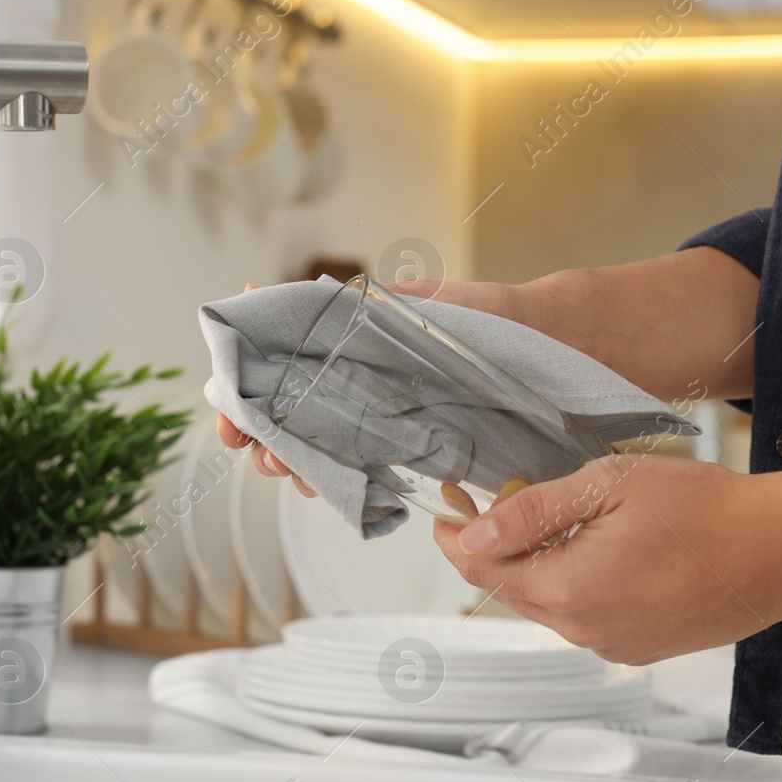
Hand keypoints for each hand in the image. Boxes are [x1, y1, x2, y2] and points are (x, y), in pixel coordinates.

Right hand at [217, 279, 522, 499]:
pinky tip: (319, 487)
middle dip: (260, 431)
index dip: (245, 383)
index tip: (230, 405)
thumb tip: (330, 294)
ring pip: (311, 440)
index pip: (278, 358)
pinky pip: (353, 465)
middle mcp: (354, 374)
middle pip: (284, 405)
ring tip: (288, 470)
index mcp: (349, 336)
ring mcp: (374, 411)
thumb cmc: (494, 318)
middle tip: (260, 449)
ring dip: (289, 458)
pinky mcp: (400, 445)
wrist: (552, 348)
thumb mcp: (436, 303)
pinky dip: (329, 478)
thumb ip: (386, 304)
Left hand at [432, 455, 781, 663]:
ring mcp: (612, 644)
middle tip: (492, 499)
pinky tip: (599, 548)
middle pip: (510, 589)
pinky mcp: (639, 647)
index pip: (480, 570)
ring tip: (558, 516)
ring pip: (548, 603)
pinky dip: (575, 583)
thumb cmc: (707, 512)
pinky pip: (585, 616)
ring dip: (537, 564)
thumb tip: (471, 534)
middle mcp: (583, 629)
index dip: (453, 536)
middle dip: (493, 546)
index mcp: (567, 590)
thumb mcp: (608, 487)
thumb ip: (532, 512)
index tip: (445, 506)